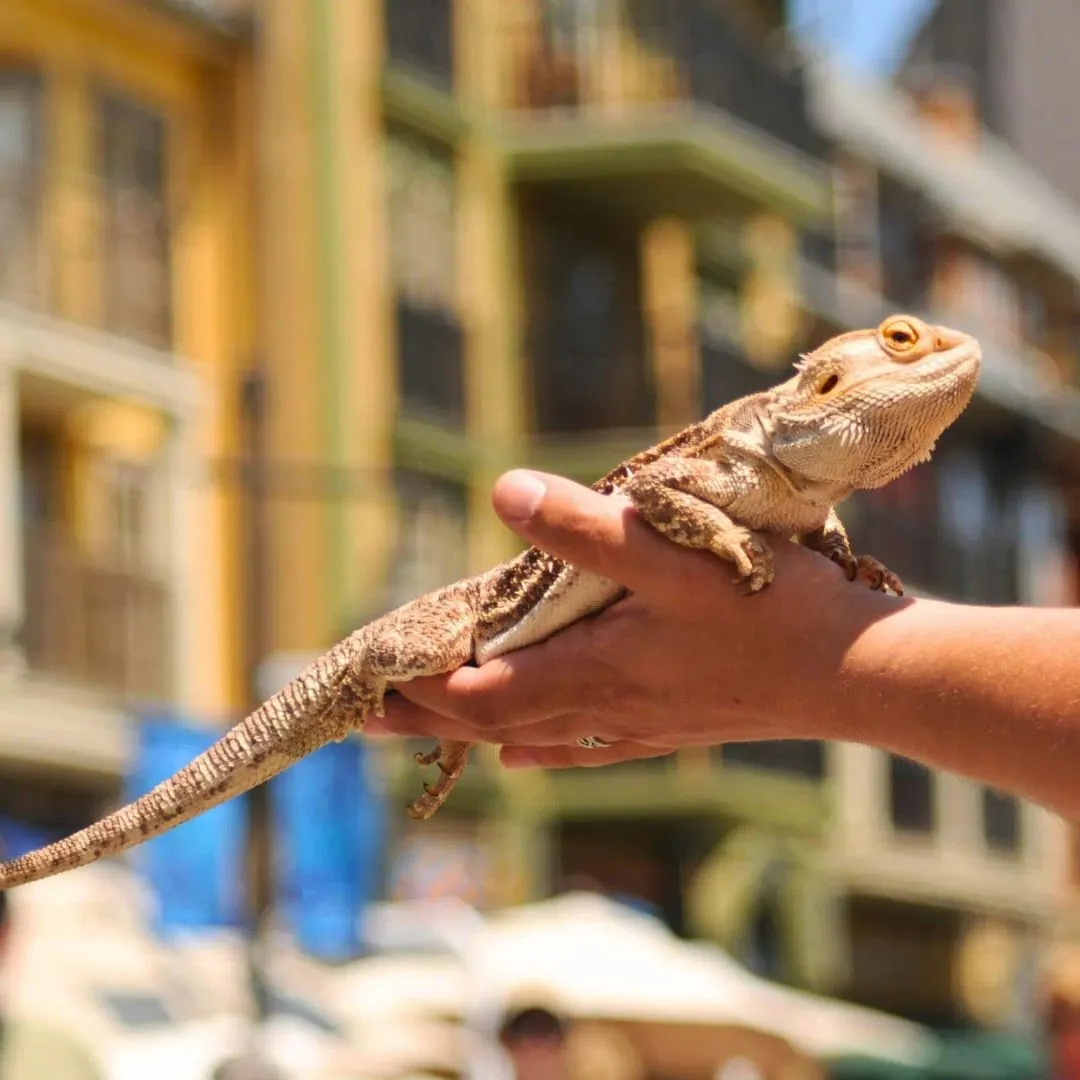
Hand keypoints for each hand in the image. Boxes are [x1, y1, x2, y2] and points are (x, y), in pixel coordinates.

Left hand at [366, 470, 901, 768]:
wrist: (850, 674)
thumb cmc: (767, 610)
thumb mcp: (672, 555)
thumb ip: (586, 528)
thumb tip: (503, 492)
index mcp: (590, 670)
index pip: (477, 695)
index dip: (419, 687)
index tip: (368, 679)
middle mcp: (601, 710)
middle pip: (491, 723)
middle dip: (424, 715)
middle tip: (364, 711)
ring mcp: (634, 726)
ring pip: (530, 737)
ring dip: (472, 729)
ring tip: (426, 723)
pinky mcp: (667, 728)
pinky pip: (580, 749)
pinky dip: (536, 748)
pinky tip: (522, 756)